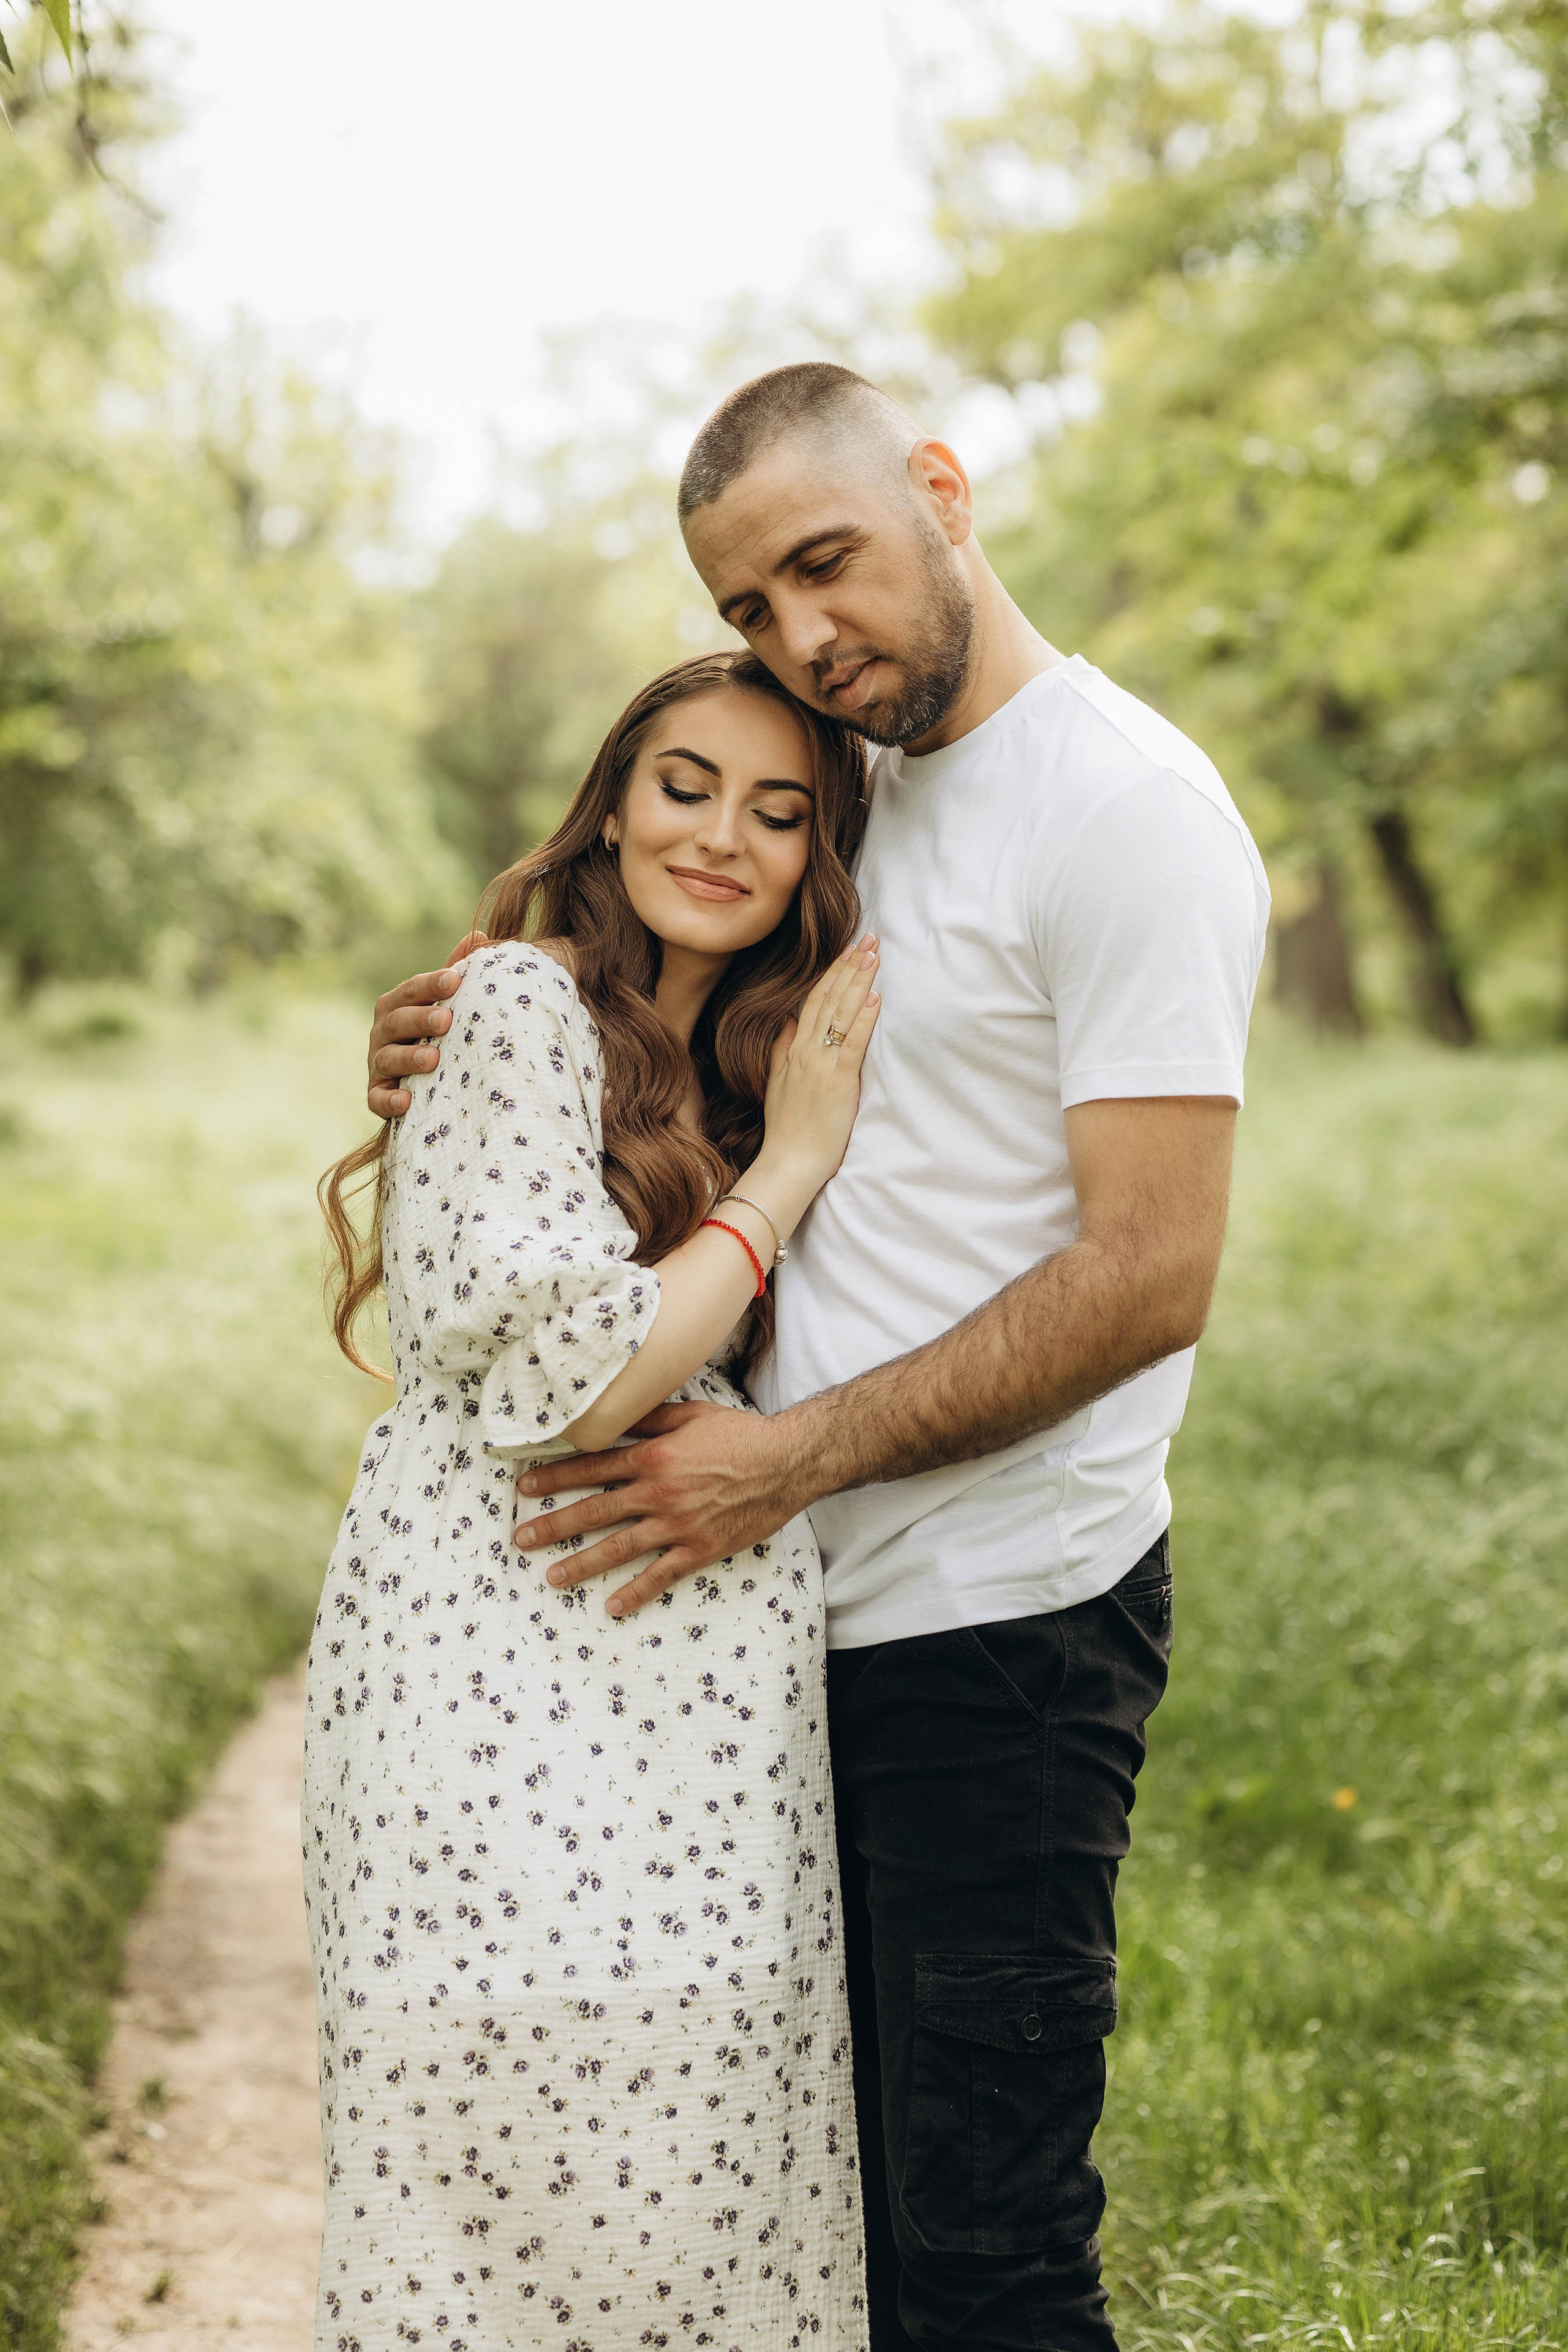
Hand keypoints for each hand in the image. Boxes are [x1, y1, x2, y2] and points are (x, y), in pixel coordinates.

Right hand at [366, 932, 486, 1118]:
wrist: (427, 1081)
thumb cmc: (440, 1032)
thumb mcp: (448, 1002)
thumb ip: (458, 971)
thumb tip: (480, 935)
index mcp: (398, 1004)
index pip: (411, 990)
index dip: (430, 984)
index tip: (455, 979)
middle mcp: (383, 1032)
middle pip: (396, 1021)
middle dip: (419, 1018)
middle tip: (447, 1019)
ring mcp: (378, 1064)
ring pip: (387, 1058)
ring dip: (408, 1058)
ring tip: (433, 1059)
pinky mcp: (378, 1096)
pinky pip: (376, 1099)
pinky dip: (388, 1100)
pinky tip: (406, 1101)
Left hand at [512, 1401, 812, 1615]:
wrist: (785, 1462)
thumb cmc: (739, 1434)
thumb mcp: (690, 1415)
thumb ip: (647, 1418)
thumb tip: (611, 1414)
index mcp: (653, 1456)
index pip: (592, 1468)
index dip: (555, 1477)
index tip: (526, 1488)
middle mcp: (657, 1493)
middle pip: (594, 1511)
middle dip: (554, 1525)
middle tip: (522, 1539)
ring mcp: (677, 1525)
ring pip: (619, 1547)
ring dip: (582, 1564)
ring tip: (553, 1578)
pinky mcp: (699, 1549)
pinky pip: (661, 1575)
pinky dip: (636, 1592)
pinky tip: (611, 1606)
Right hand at [755, 936, 879, 1193]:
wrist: (789, 1161)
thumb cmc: (787, 1128)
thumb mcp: (776, 1082)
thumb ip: (781, 1048)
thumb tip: (789, 1020)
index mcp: (793, 1049)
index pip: (813, 1000)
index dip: (832, 973)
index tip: (848, 950)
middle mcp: (806, 1051)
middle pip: (829, 998)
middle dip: (850, 966)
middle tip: (870, 940)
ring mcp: (821, 1064)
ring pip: (840, 1014)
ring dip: (859, 982)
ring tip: (875, 956)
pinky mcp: (838, 1081)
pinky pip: (852, 1043)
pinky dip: (864, 1019)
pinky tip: (875, 998)